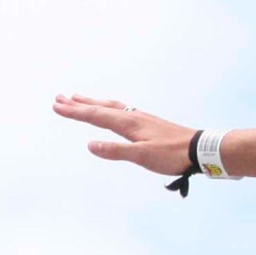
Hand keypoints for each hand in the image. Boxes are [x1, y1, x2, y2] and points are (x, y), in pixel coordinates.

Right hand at [55, 94, 194, 176]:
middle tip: (59, 98)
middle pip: (100, 107)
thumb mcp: (142, 157)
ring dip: (92, 103)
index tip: (56, 106)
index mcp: (129, 124)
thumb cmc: (172, 155)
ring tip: (78, 98)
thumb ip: (116, 151)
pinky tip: (110, 111)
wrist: (199, 149)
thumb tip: (89, 144)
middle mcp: (133, 117)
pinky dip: (107, 108)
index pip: (96, 115)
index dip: (75, 112)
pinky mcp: (147, 123)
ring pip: (110, 107)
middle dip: (79, 103)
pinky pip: (120, 110)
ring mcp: (141, 118)